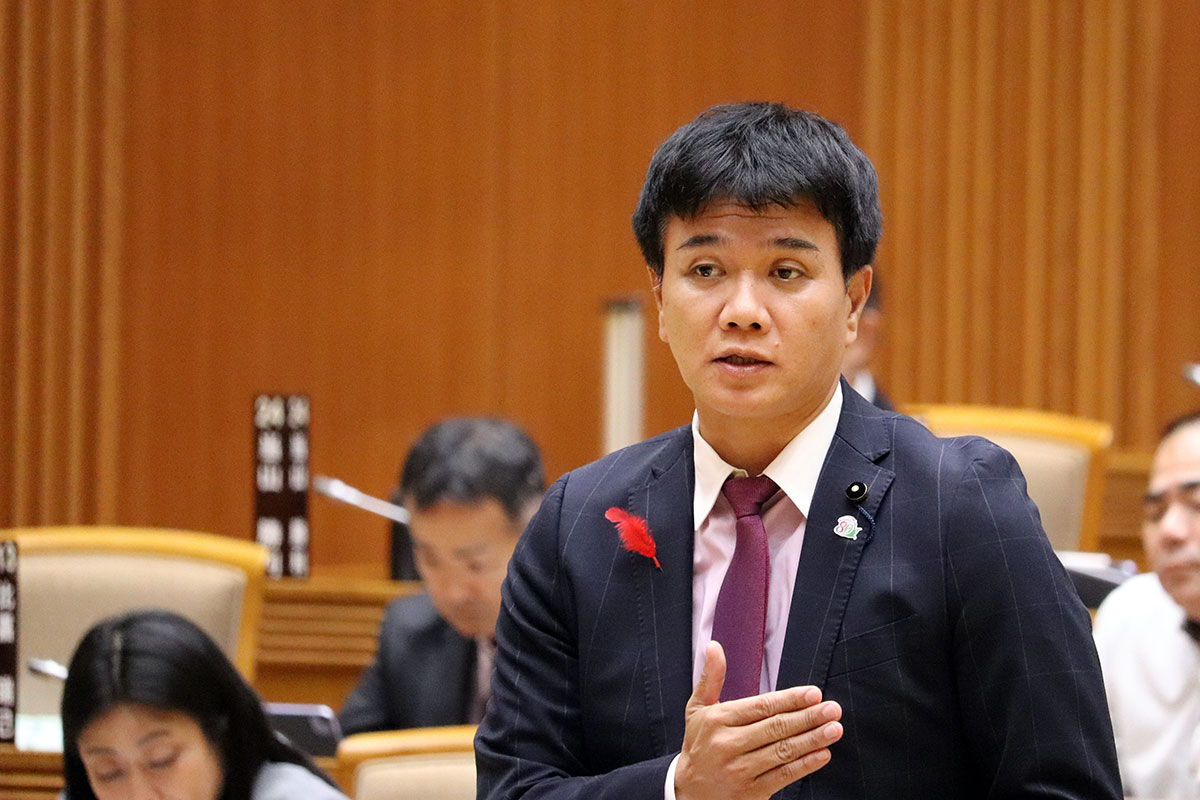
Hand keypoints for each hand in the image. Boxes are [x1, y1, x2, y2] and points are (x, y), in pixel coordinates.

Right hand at [674, 641, 842, 799]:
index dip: (790, 700)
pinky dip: (805, 765)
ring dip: (812, 740)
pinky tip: (822, 754)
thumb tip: (714, 647)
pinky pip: (782, 776)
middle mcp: (728, 744)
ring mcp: (739, 770)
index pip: (761, 707)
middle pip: (775, 728)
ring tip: (834, 729)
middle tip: (832, 709)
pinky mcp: (750, 792)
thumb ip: (710, 678)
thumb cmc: (698, 745)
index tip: (813, 694)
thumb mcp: (697, 709)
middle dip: (808, 717)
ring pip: (782, 751)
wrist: (688, 791)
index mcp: (718, 720)